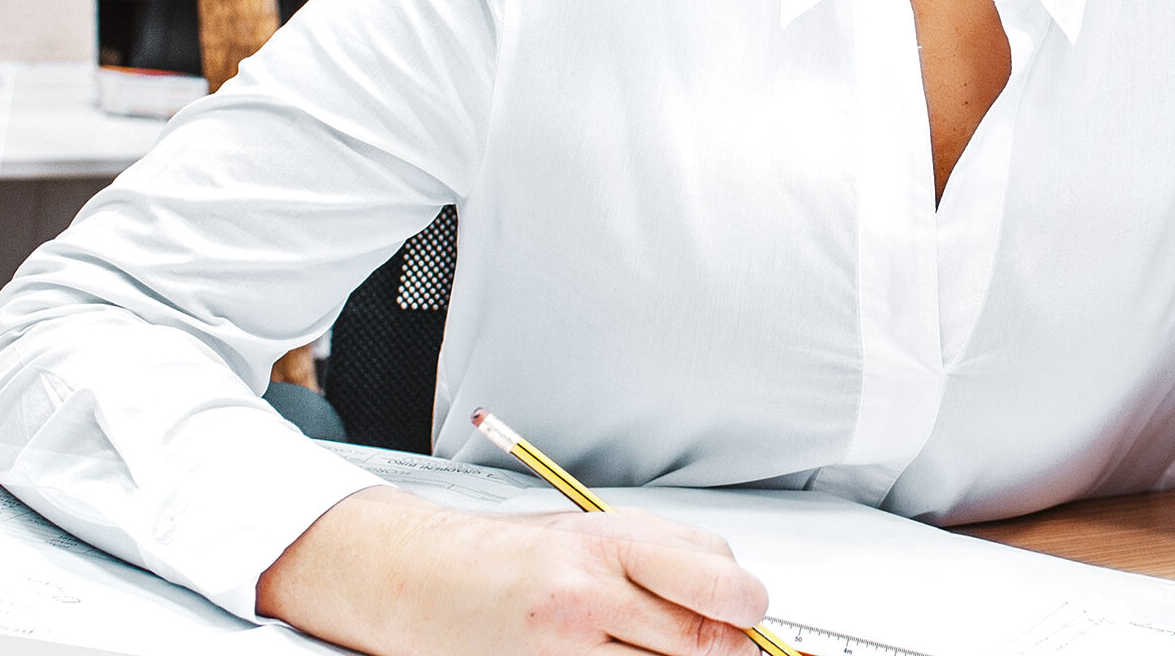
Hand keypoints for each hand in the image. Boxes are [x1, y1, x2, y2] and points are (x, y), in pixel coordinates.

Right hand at [258, 484, 770, 653]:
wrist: (423, 579)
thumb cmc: (513, 555)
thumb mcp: (594, 530)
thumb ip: (667, 558)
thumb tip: (739, 599)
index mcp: (611, 539)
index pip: (718, 580)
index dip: (749, 607)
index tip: (751, 615)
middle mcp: (591, 591)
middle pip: (704, 639)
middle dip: (728, 648)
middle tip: (727, 646)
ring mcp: (566, 643)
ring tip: (657, 646)